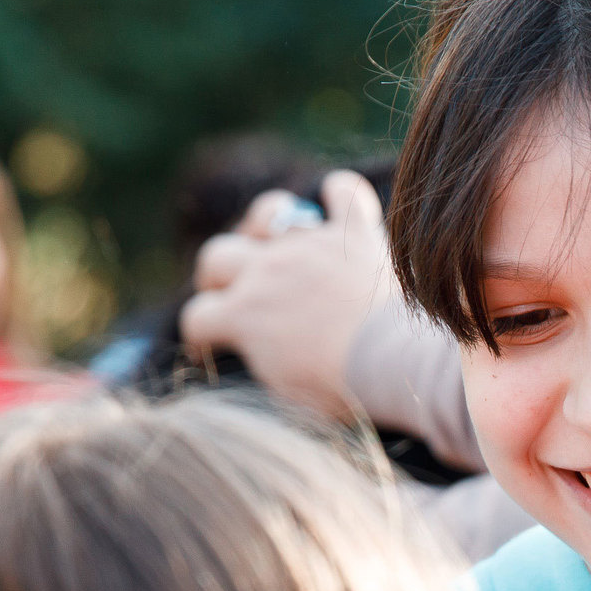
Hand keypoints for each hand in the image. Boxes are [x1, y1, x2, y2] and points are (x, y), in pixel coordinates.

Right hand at [180, 171, 390, 417]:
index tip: (211, 345)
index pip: (197, 316)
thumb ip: (265, 368)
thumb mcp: (288, 397)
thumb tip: (262, 357)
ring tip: (278, 237)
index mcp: (242, 316)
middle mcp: (266, 271)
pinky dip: (342, 195)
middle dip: (218, 274)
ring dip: (266, 221)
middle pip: (217, 256)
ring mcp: (308, 246)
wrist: (393, 363)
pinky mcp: (354, 233)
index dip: (200, 333)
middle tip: (234, 289)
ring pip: (269, 211)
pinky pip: (344, 194)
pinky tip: (341, 203)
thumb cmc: (342, 390)